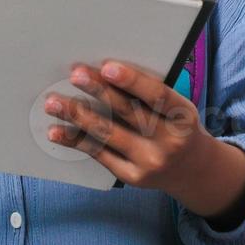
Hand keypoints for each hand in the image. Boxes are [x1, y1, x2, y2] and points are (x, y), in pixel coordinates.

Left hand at [43, 61, 244, 222]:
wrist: (191, 170)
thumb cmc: (177, 127)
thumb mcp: (177, 109)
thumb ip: (150, 95)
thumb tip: (104, 73)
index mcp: (183, 117)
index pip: (157, 96)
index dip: (132, 81)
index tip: (107, 67)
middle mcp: (168, 141)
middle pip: (128, 112)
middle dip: (98, 91)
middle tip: (75, 75)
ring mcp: (149, 162)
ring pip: (107, 134)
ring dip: (77, 116)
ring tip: (54, 103)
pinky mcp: (132, 176)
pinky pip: (99, 154)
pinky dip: (76, 141)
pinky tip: (57, 131)